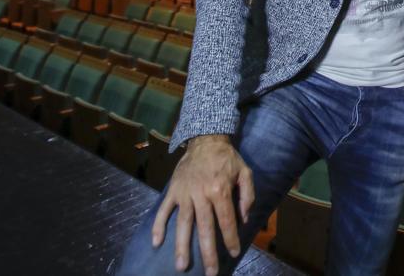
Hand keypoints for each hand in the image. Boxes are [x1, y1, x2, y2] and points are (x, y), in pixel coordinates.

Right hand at [151, 134, 254, 275]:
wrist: (205, 140)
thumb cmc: (227, 159)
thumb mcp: (245, 173)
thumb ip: (247, 196)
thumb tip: (244, 219)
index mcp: (220, 190)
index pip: (226, 220)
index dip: (230, 238)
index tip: (233, 254)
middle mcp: (201, 194)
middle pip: (204, 228)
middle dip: (207, 252)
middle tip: (209, 272)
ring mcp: (185, 193)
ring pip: (183, 224)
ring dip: (182, 246)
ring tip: (181, 266)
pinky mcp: (173, 191)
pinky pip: (164, 210)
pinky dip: (159, 226)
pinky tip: (156, 243)